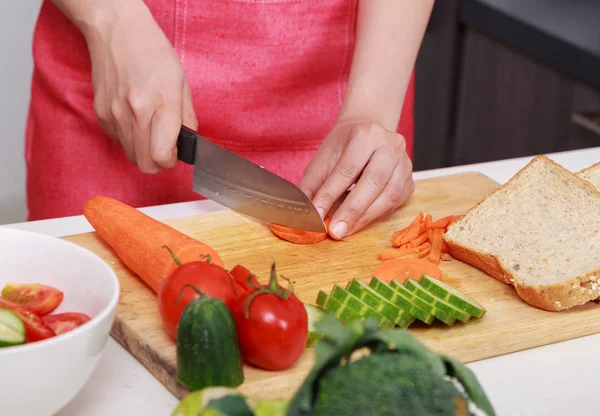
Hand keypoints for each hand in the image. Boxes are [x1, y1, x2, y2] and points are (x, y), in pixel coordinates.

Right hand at [84, 4, 196, 172]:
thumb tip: (188, 144)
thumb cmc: (153, 53)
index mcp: (160, 103)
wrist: (117, 31)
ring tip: (151, 130)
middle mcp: (134, 112)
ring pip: (131, 156)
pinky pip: (119, 142)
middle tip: (165, 146)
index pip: (162, 155)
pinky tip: (136, 120)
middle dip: (158, 162)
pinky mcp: (101, 114)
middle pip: (145, 164)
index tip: (175, 152)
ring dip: (144, 151)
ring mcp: (114, 114)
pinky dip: (130, 139)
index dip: (171, 160)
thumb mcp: (181, 83)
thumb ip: (187, 118)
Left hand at [298, 119, 413, 239]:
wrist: (368, 133)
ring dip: (365, 217)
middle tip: (335, 231)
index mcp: (366, 134)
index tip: (317, 214)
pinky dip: (375, 215)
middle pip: (373, 182)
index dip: (330, 194)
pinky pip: (395, 203)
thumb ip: (312, 184)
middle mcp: (391, 146)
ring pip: (389, 195)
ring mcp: (405, 163)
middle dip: (352, 210)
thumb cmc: (343, 147)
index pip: (347, 169)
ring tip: (345, 230)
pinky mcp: (410, 181)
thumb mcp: (323, 158)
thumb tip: (301, 210)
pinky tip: (359, 222)